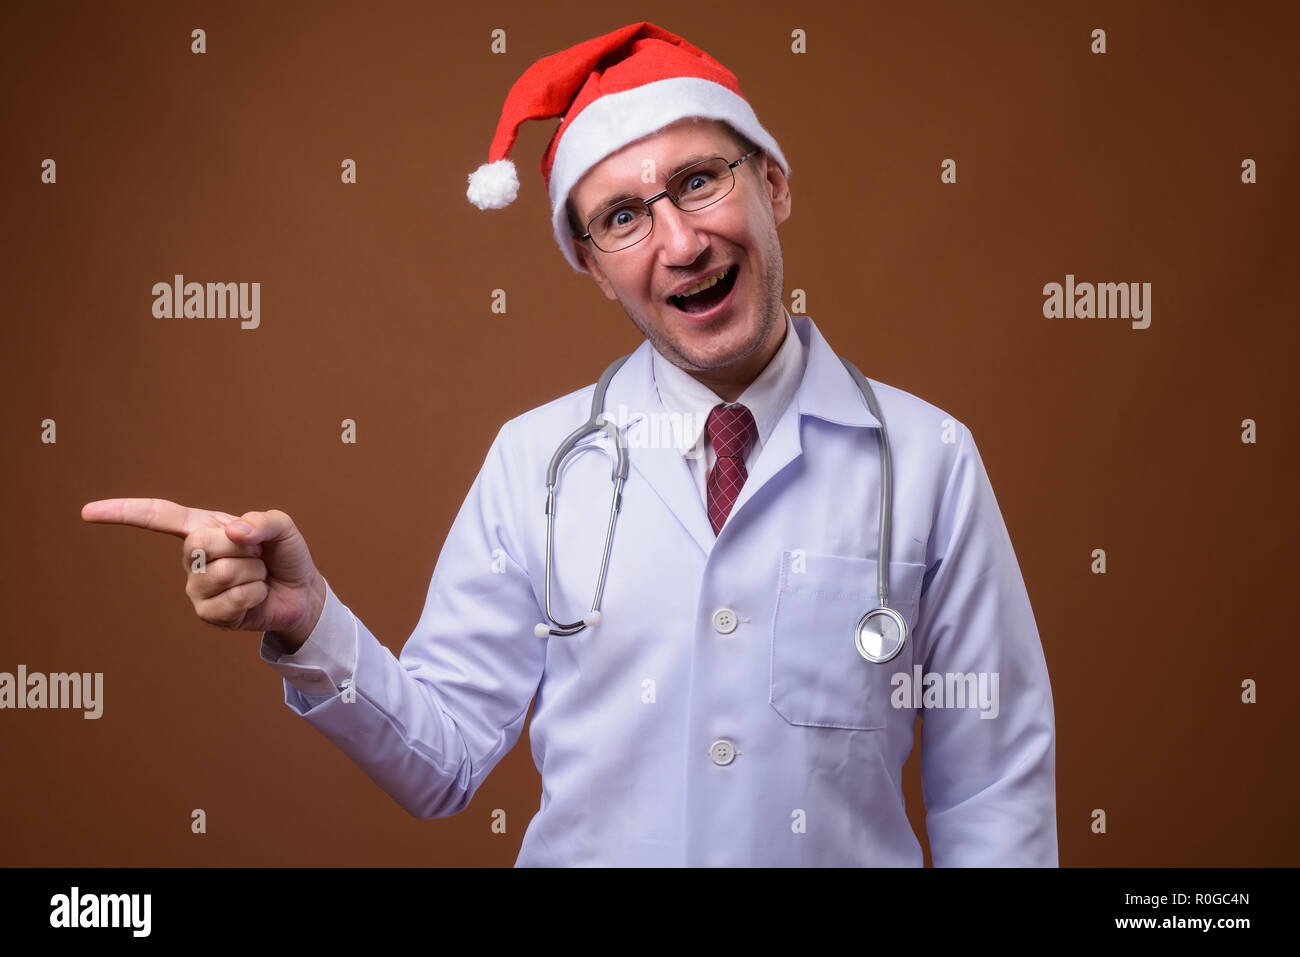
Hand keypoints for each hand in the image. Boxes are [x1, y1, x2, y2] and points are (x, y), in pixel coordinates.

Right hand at [81, 497, 326, 650]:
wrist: (301, 593)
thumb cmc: (285, 556)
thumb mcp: (281, 528)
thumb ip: (262, 522)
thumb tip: (232, 532)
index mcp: (203, 528)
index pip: (159, 517)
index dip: (125, 513)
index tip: (87, 512)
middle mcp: (193, 557)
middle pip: (200, 544)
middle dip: (242, 547)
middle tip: (256, 554)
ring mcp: (196, 588)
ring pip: (220, 572)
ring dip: (252, 572)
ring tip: (257, 575)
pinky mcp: (207, 614)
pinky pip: (232, 600)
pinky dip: (254, 594)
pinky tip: (256, 596)